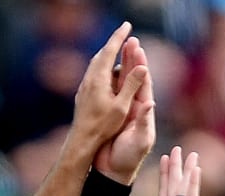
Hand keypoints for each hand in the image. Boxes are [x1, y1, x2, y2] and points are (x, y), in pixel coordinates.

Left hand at [69, 22, 147, 153]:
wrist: (81, 141)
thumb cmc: (103, 126)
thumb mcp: (122, 106)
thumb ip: (131, 85)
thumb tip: (143, 66)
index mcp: (99, 79)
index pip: (110, 50)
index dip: (119, 37)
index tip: (128, 25)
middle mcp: (89, 79)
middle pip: (101, 54)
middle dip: (113, 42)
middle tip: (123, 33)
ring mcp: (84, 87)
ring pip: (95, 63)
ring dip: (106, 53)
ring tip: (114, 48)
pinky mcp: (82, 94)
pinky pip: (92, 73)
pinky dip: (101, 65)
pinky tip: (103, 71)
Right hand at [93, 36, 155, 184]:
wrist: (111, 172)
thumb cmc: (128, 159)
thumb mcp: (140, 141)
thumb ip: (144, 122)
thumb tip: (150, 102)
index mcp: (144, 112)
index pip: (144, 84)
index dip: (141, 66)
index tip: (138, 49)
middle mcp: (134, 108)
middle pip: (134, 79)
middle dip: (132, 59)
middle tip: (129, 41)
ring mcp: (121, 111)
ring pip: (121, 83)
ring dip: (120, 65)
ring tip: (117, 48)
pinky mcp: (109, 115)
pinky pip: (109, 93)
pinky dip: (107, 79)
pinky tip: (103, 68)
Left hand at [137, 147, 200, 195]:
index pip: (164, 191)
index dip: (164, 175)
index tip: (165, 158)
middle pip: (174, 185)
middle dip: (175, 166)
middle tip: (177, 149)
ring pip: (183, 187)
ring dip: (185, 170)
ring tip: (188, 153)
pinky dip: (193, 183)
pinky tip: (196, 169)